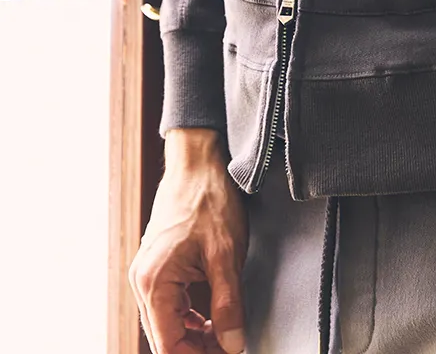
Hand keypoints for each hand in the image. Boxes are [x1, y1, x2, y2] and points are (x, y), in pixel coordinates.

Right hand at [129, 129, 248, 353]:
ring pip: (166, 323)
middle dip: (196, 350)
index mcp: (153, 282)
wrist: (198, 161)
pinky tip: (209, 319)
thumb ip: (228, 305)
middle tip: (229, 348)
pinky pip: (168, 305)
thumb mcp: (225, 255)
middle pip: (164, 338)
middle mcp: (142, 281)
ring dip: (193, 337)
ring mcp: (147, 272)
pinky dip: (188, 318)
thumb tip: (233, 345)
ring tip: (224, 338)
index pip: (168, 345)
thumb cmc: (209, 199)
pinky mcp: (157, 265)